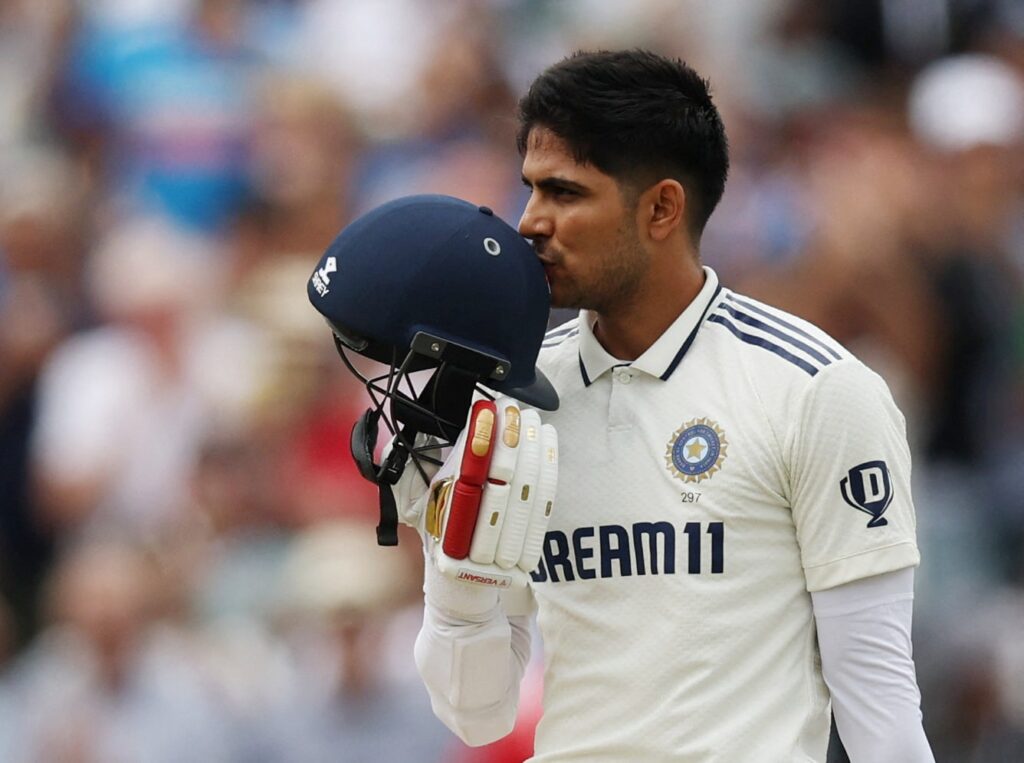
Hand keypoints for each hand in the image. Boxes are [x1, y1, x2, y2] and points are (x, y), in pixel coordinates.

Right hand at [416, 397, 557, 590]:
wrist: (458, 584)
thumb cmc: (440, 528)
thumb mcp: (421, 497)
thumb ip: (433, 465)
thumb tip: (461, 425)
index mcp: (440, 522)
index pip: (466, 473)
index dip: (480, 439)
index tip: (489, 409)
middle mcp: (467, 541)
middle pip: (500, 480)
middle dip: (511, 438)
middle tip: (516, 408)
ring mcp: (497, 554)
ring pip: (525, 491)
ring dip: (533, 449)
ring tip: (533, 419)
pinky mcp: (522, 558)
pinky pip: (542, 506)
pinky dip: (548, 470)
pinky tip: (547, 441)